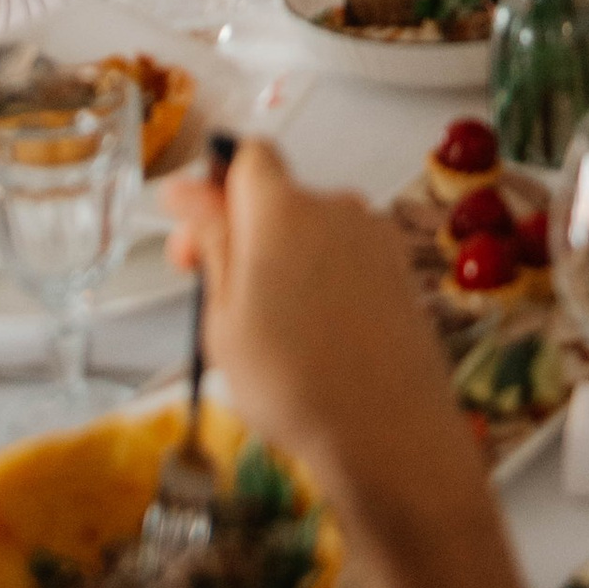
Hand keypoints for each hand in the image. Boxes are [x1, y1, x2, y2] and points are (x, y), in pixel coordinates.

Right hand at [166, 137, 484, 532]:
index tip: (190, 234)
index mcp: (285, 208)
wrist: (388, 432)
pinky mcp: (402, 270)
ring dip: (283, 260)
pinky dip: (322, 281)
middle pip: (278, 197)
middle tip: (213, 292)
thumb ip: (212, 242)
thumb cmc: (291, 381)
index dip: (213, 186)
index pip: (247, 155)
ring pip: (313, 232)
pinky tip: (313, 336)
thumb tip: (187, 188)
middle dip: (242, 232)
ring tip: (267, 331)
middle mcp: (338, 206)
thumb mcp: (224, 317)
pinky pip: (346, 258)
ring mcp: (377, 237)